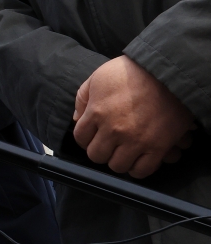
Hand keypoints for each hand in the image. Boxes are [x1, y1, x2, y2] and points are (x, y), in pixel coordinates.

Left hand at [73, 55, 194, 178]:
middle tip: (108, 143)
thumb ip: (82, 99)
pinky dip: (137, 169)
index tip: (93, 135)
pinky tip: (136, 159)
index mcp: (97, 112)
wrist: (166, 72)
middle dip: (100, 150)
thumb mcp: (97, 77)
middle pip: (96, 155)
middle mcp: (114, 129)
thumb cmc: (130, 72)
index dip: (85, 138)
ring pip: (117, 166)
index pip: (80, 138)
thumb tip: (77, 119)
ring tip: (123, 150)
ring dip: (118, 159)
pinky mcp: (158, 147)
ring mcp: (136, 140)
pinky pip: (142, 171)